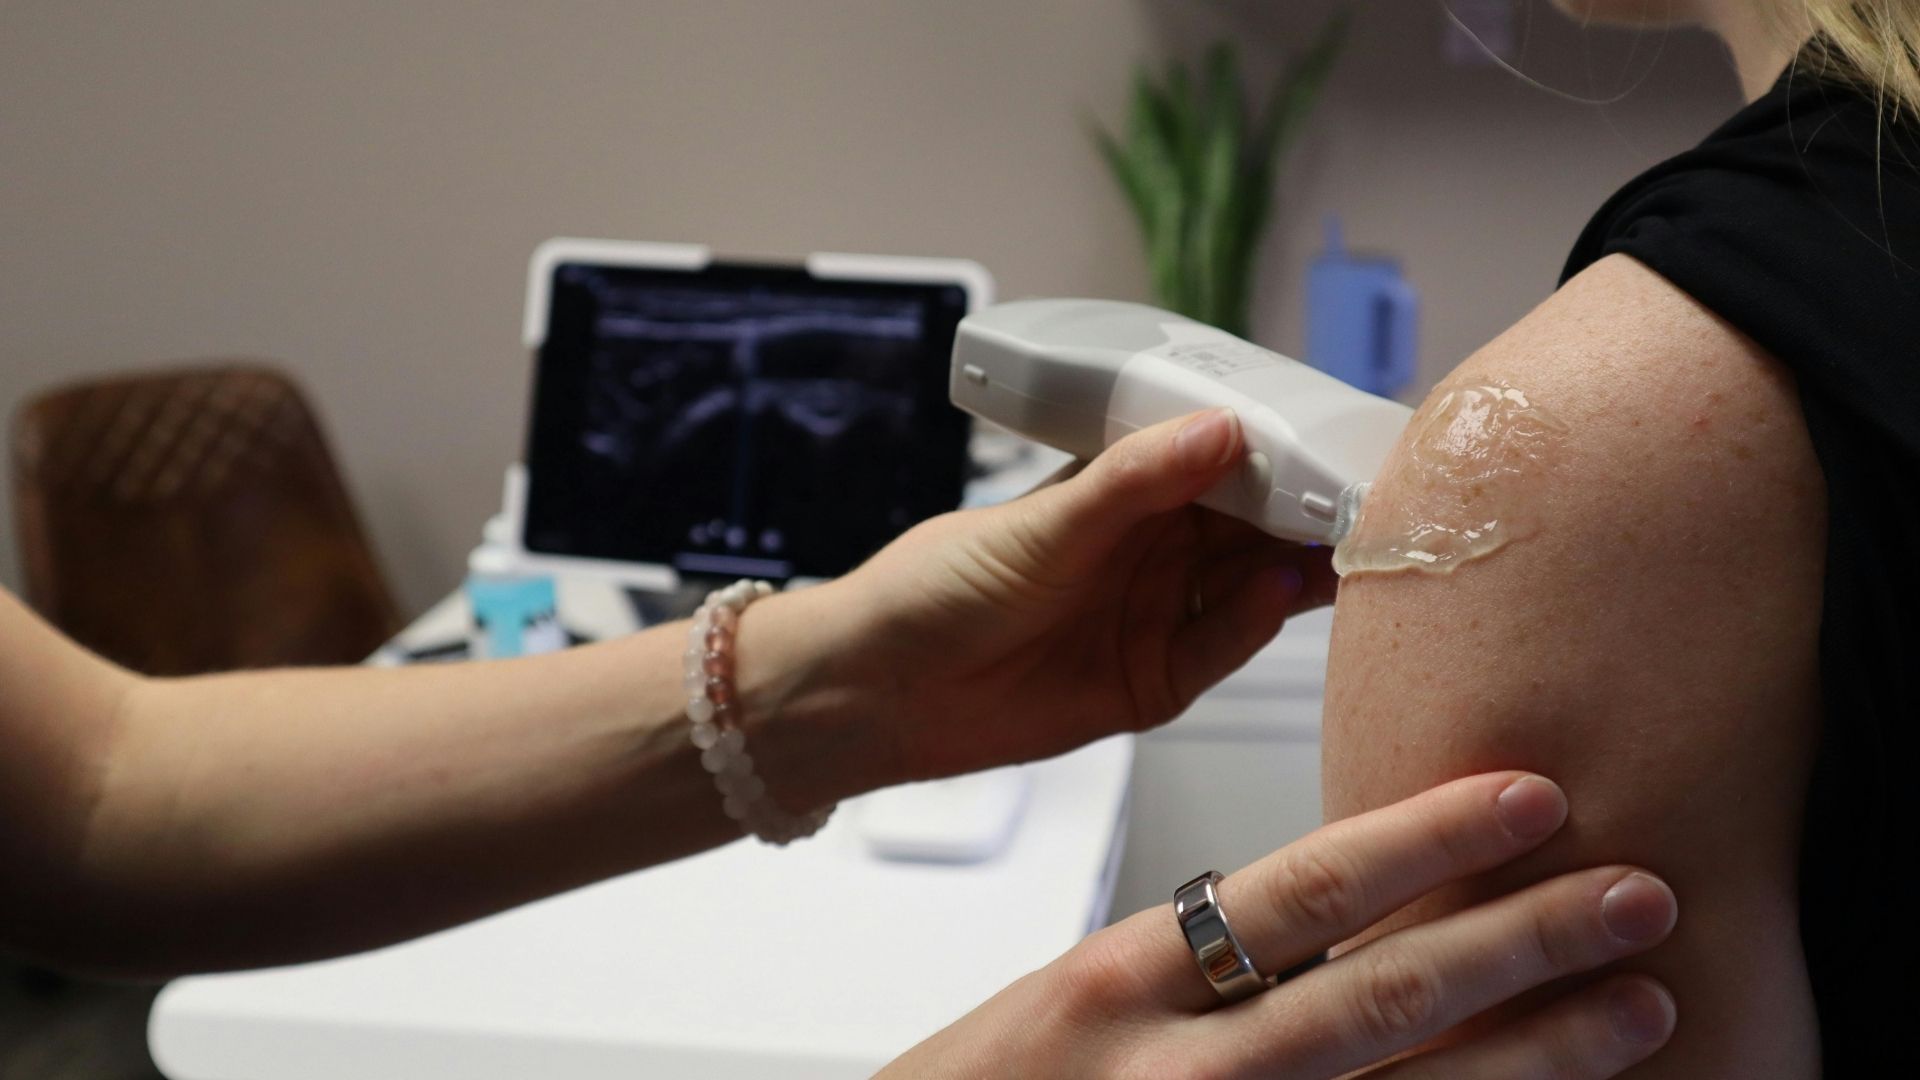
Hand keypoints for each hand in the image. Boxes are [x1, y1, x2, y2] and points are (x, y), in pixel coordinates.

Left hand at [838, 409, 1336, 780]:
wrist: (882, 690)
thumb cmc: (940, 586)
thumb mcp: (1042, 524)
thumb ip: (1134, 482)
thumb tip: (1220, 430)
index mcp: (1128, 491)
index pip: (1226, 462)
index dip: (1282, 451)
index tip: (1336, 437)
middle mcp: (1154, 548)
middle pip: (1255, 525)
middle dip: (1310, 509)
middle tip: (1371, 494)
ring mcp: (1159, 615)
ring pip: (1252, 585)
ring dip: (1300, 565)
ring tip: (1346, 542)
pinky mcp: (1156, 680)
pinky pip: (1221, 648)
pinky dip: (1253, 622)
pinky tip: (1279, 591)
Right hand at [882, 773, 1678, 1077]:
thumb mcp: (1062, 1005)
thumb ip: (1184, 967)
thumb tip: (1325, 928)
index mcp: (1116, 982)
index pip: (1292, 890)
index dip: (1421, 840)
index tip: (1524, 797)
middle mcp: (1171, 1070)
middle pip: (1376, 996)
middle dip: (1519, 942)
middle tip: (1638, 895)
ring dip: (1532, 1054)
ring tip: (1640, 1007)